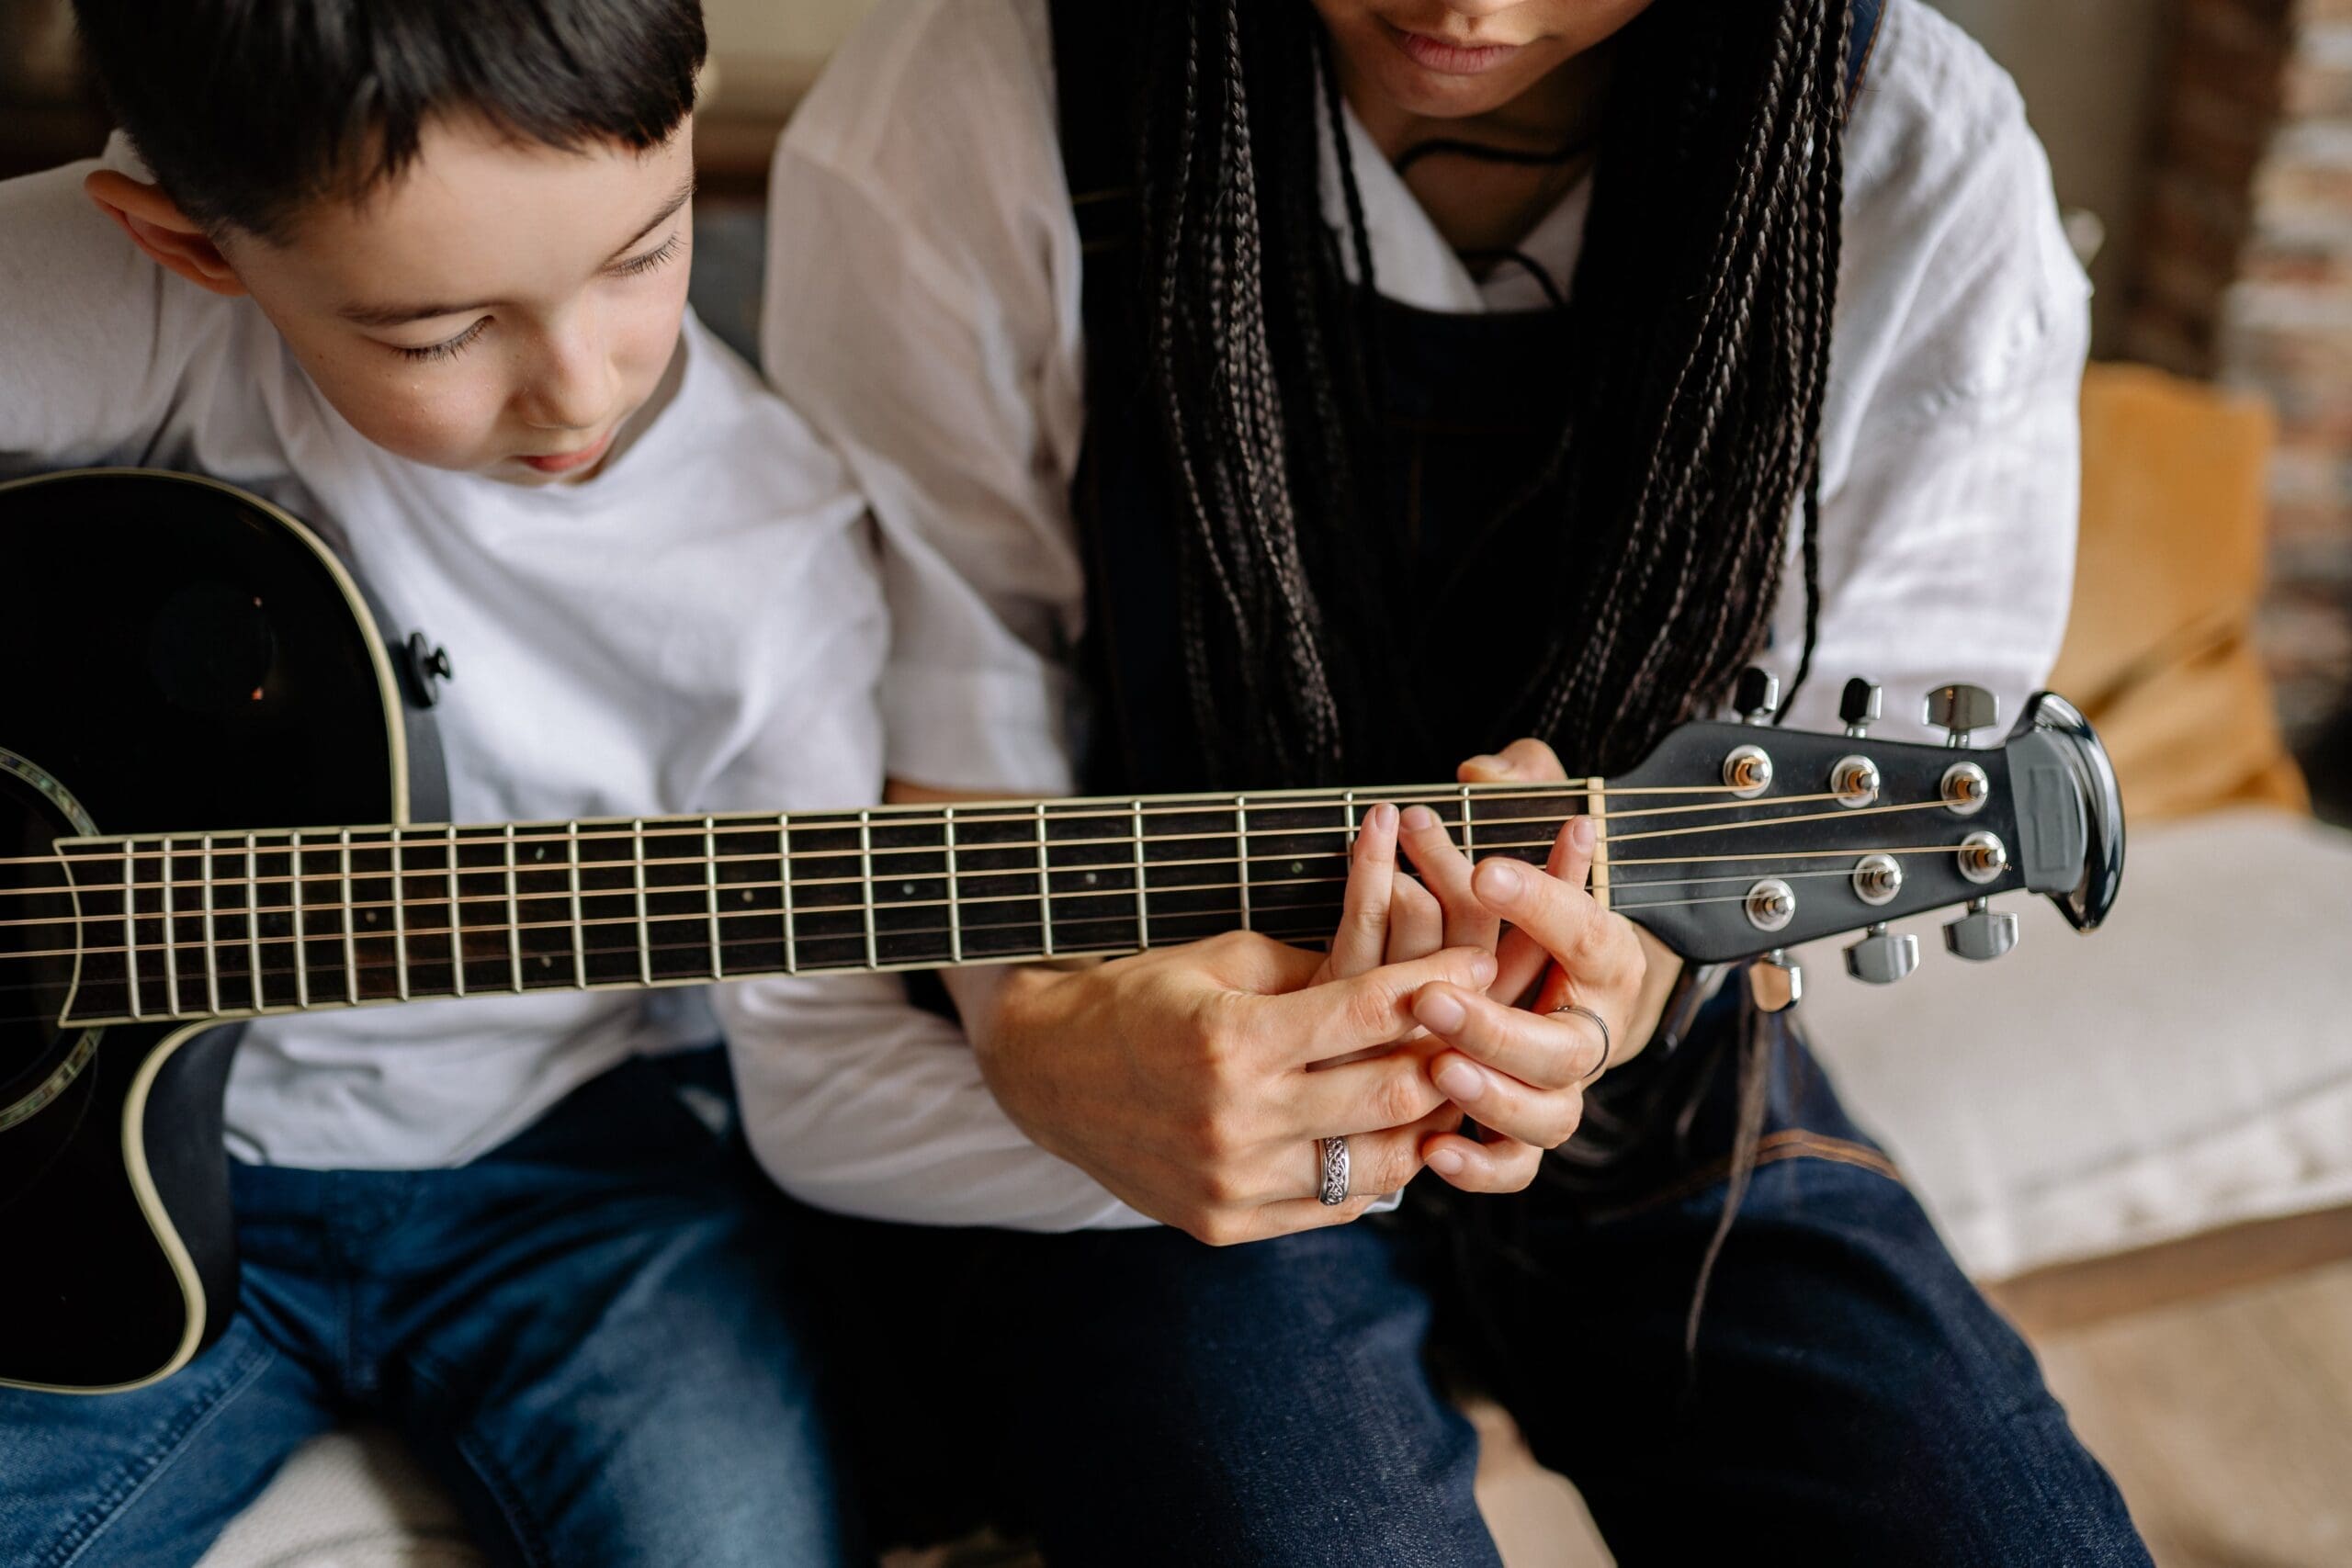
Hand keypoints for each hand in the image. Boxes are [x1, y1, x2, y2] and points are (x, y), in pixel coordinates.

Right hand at [974, 933, 1495, 1245]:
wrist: (1046, 1074)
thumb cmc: (1141, 997)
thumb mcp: (1222, 959)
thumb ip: (1316, 971)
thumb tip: (1412, 977)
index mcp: (1231, 1039)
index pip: (1369, 1011)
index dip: (1438, 983)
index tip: (1481, 962)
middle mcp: (1234, 1119)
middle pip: (1390, 1097)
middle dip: (1454, 1059)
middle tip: (1491, 1033)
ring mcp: (1231, 1182)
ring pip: (1377, 1166)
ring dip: (1427, 1128)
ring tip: (1453, 1090)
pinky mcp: (1225, 1224)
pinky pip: (1334, 1207)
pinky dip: (1375, 1174)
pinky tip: (1395, 1139)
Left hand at [1406, 740, 1680, 1193]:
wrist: (1549, 988)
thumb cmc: (1523, 901)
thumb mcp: (1527, 827)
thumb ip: (1517, 787)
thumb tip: (1481, 772)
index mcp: (1602, 957)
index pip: (1588, 930)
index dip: (1543, 899)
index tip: (1483, 866)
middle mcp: (1589, 1029)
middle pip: (1562, 1046)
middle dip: (1498, 1024)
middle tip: (1432, 997)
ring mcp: (1559, 1090)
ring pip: (1547, 1115)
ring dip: (1492, 1096)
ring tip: (1435, 1069)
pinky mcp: (1521, 1134)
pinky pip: (1514, 1167)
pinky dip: (1481, 1169)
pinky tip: (1433, 1151)